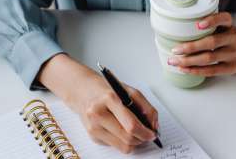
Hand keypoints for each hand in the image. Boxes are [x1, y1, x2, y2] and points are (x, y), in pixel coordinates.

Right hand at [38, 54, 157, 153]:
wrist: (81, 90)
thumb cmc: (105, 89)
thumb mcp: (128, 90)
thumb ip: (145, 107)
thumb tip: (154, 126)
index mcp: (108, 99)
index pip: (131, 125)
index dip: (146, 132)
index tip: (153, 133)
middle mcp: (98, 114)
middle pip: (128, 138)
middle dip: (142, 139)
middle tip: (147, 134)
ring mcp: (93, 127)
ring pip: (123, 146)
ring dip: (134, 142)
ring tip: (135, 132)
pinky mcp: (92, 136)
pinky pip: (115, 145)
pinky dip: (122, 140)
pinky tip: (119, 128)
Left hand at [166, 12, 235, 75]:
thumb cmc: (221, 36)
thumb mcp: (217, 26)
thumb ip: (202, 26)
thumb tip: (173, 30)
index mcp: (229, 24)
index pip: (224, 18)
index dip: (212, 21)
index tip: (198, 24)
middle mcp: (234, 37)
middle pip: (212, 42)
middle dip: (190, 47)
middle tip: (174, 50)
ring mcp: (234, 53)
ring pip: (209, 58)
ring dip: (188, 61)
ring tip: (173, 61)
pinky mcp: (233, 67)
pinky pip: (212, 70)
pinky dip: (196, 70)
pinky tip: (184, 69)